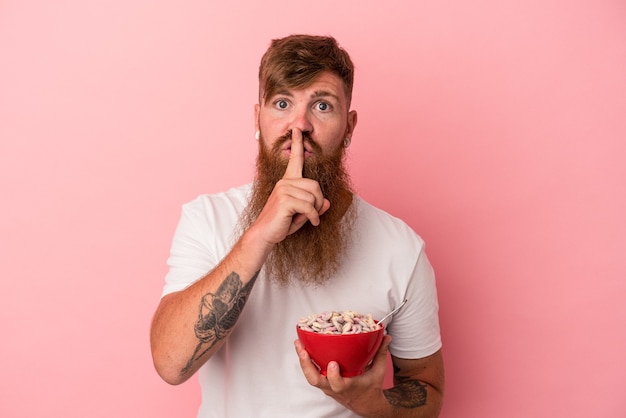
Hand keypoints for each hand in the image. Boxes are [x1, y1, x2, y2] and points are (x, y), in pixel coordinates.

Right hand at [252, 128, 330, 245]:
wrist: (265, 235)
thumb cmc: (282, 223)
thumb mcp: (302, 213)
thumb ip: (314, 205)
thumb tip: (327, 202)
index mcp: (287, 181)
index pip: (295, 160)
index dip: (297, 144)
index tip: (297, 130)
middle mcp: (285, 182)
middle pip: (315, 185)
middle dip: (318, 202)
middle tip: (313, 214)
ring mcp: (283, 190)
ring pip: (313, 197)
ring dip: (315, 211)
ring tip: (307, 219)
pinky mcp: (284, 200)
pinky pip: (309, 206)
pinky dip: (313, 216)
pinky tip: (310, 222)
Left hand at [294, 335, 392, 415]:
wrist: (366, 405)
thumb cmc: (371, 388)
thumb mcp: (379, 371)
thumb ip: (381, 353)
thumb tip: (386, 337)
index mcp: (348, 387)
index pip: (337, 384)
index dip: (333, 375)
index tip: (333, 363)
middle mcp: (334, 388)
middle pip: (315, 380)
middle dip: (307, 365)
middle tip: (303, 350)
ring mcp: (327, 386)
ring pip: (310, 377)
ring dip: (303, 361)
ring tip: (298, 344)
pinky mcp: (324, 383)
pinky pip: (312, 373)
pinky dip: (306, 362)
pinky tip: (303, 348)